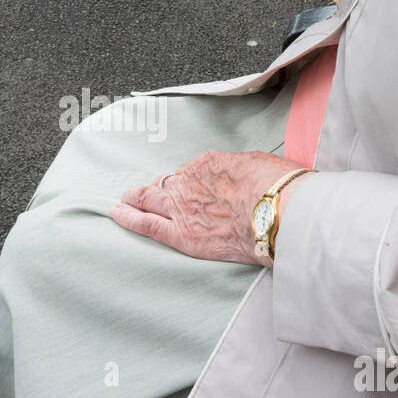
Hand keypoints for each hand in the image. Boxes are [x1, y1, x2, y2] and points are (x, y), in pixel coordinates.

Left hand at [110, 151, 311, 266]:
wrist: (282, 212)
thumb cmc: (280, 187)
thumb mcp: (260, 165)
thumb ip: (240, 170)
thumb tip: (240, 177)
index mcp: (209, 162)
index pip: (191, 172)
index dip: (188, 180)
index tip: (190, 186)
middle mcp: (190, 181)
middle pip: (165, 183)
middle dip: (155, 185)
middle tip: (145, 189)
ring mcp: (182, 207)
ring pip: (149, 199)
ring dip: (135, 198)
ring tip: (124, 200)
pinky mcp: (182, 234)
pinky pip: (146, 224)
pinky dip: (127, 217)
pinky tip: (116, 213)